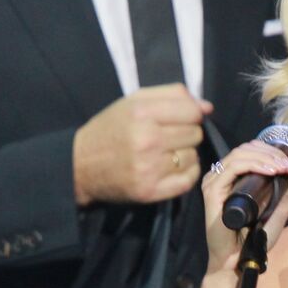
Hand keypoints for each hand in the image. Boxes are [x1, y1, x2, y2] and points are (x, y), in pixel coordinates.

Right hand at [73, 84, 212, 205]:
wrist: (79, 166)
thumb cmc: (109, 130)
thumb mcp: (133, 103)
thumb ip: (170, 96)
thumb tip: (207, 107)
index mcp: (141, 113)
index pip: (192, 112)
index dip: (191, 114)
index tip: (181, 119)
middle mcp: (147, 140)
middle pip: (195, 134)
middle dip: (187, 134)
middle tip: (169, 137)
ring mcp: (150, 168)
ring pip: (193, 156)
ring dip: (185, 154)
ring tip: (166, 153)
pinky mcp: (151, 191)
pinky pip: (189, 180)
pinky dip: (187, 173)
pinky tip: (171, 168)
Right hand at [200, 139, 287, 272]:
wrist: (238, 261)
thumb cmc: (254, 238)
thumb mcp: (279, 209)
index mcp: (233, 178)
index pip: (251, 150)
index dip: (272, 150)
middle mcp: (221, 177)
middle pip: (245, 149)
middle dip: (271, 153)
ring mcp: (215, 183)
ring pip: (240, 155)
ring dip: (266, 158)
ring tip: (283, 168)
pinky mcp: (212, 192)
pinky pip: (232, 169)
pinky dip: (254, 165)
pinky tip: (270, 172)